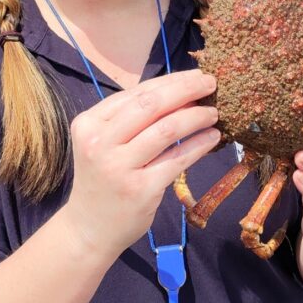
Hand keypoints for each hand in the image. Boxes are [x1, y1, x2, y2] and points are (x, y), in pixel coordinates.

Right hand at [56, 70, 222, 258]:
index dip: (171, 82)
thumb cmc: (102, 179)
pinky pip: (178, 159)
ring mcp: (118, 166)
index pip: (136, 93)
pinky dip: (199, 144)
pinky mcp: (140, 188)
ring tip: (213, 114)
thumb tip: (180, 92)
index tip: (196, 76)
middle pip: (152, 105)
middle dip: (187, 90)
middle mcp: (99, 142)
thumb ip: (130, 119)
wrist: (89, 227)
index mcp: (89, 123)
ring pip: (167, 129)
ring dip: (197, 117)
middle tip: (212, 84)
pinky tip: (212, 138)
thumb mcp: (103, 143)